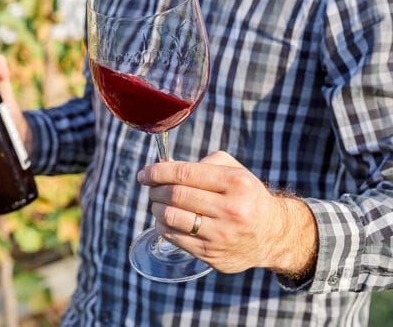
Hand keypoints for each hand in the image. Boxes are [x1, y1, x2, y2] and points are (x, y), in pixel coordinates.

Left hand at [138, 151, 317, 276]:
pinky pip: (174, 238)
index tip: (144, 174)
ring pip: (171, 218)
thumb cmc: (245, 196)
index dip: (157, 172)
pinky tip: (165, 220)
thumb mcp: (234, 171)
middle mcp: (231, 210)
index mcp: (236, 183)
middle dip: (155, 190)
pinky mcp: (213, 254)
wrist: (272, 234)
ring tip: (157, 204)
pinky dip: (163, 226)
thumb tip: (165, 166)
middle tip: (151, 188)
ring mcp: (221, 235)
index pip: (185, 174)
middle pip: (175, 195)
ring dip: (156, 208)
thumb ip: (203, 163)